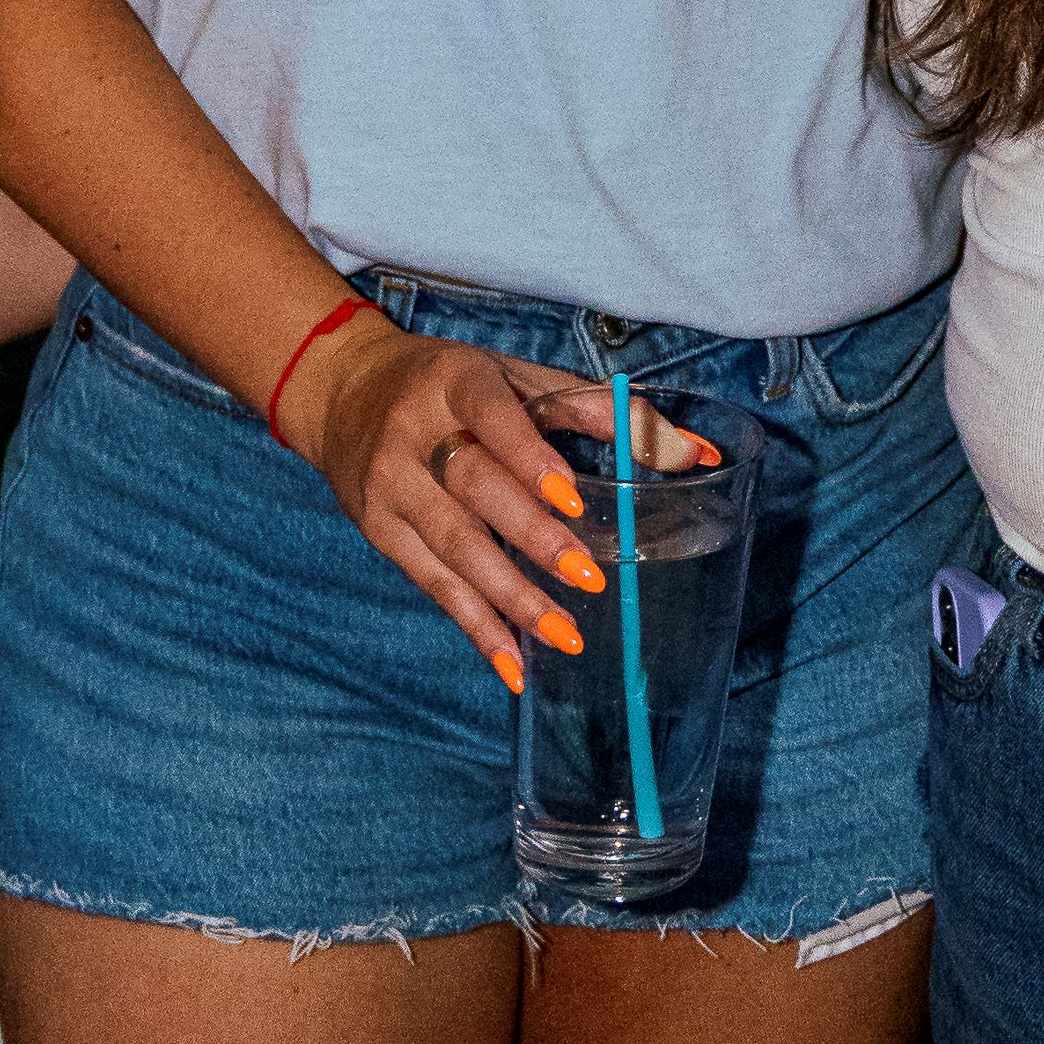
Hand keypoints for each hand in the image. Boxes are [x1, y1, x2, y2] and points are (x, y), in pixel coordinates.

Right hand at [289, 321, 710, 688]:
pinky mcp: (380, 532)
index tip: (573, 497)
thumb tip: (700, 454)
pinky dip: (475, 628)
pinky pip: (433, 586)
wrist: (343, 393)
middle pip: (474, 489)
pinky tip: (513, 665)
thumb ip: (604, 412)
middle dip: (531, 537)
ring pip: (453, 549)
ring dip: (510, 597)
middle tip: (589, 577)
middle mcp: (414, 433)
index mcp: (456, 382)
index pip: (492, 417)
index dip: (528, 457)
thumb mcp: (518, 378)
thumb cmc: (454, 385)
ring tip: (565, 635)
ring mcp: (391, 487)